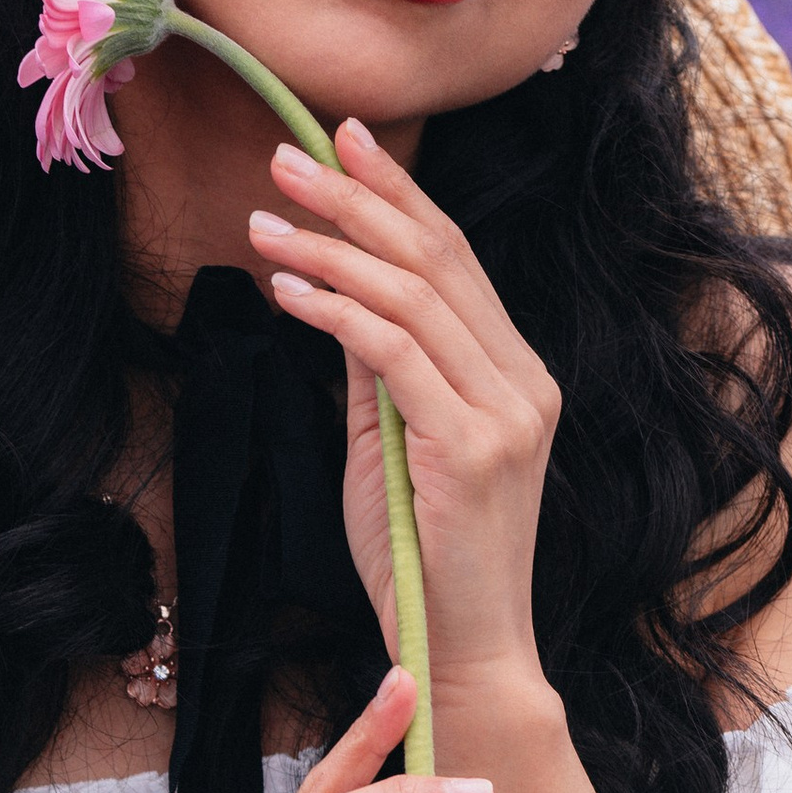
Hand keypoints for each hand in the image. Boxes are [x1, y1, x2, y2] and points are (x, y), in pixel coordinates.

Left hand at [247, 120, 559, 691]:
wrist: (459, 653)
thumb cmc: (421, 560)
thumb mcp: (393, 445)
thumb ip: (380, 373)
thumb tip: (337, 293)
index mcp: (517, 377)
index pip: (456, 262)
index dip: (400, 193)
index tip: (346, 139)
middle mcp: (525, 384)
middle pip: (439, 261)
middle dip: (359, 197)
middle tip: (290, 153)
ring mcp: (508, 415)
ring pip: (416, 296)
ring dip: (332, 247)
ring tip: (266, 220)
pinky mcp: (473, 449)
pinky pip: (393, 354)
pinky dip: (334, 311)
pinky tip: (286, 291)